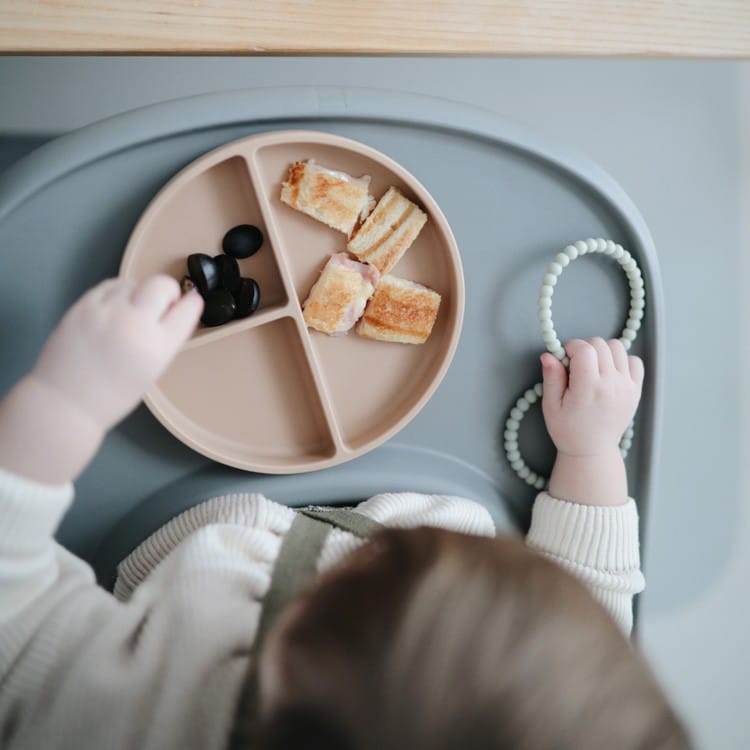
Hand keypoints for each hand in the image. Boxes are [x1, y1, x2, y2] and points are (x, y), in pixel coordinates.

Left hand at [31, 275, 202, 432]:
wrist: (66, 403)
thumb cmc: (114, 394)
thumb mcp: (153, 370)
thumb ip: (165, 339)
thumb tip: (173, 308)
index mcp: (158, 347)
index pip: (188, 309)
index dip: (191, 303)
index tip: (190, 303)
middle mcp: (135, 324)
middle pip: (162, 285)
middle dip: (167, 292)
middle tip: (159, 306)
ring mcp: (107, 312)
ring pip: (134, 282)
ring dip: (138, 293)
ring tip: (129, 312)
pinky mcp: (83, 306)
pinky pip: (109, 286)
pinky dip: (117, 293)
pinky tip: (113, 308)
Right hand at [541, 338, 643, 457]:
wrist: (592, 450)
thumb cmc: (568, 430)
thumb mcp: (551, 405)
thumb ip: (551, 377)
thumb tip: (549, 354)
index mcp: (588, 388)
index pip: (584, 348)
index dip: (570, 347)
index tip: (565, 357)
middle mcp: (611, 384)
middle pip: (600, 344)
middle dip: (585, 348)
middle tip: (576, 365)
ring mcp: (626, 386)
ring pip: (618, 347)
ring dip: (603, 351)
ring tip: (593, 367)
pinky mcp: (636, 390)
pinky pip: (635, 361)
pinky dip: (622, 360)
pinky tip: (609, 372)